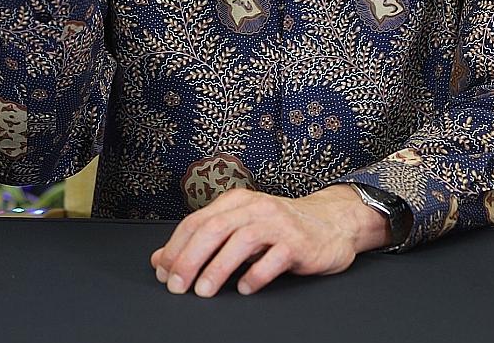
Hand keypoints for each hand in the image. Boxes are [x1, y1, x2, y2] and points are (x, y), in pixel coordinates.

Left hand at [149, 185, 390, 297]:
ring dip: (218, 267)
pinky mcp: (299, 243)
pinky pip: (274, 258)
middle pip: (215, 228)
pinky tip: (244, 288)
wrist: (332, 223)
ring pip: (242, 241)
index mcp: (237, 202)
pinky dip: (256, 275)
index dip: (176, 247)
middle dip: (190, 258)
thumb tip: (161, 260)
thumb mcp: (239, 228)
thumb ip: (203, 242)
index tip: (164, 272)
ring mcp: (279, 224)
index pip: (197, 221)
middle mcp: (256, 208)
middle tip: (177, 285)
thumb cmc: (281, 228)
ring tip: (204, 290)